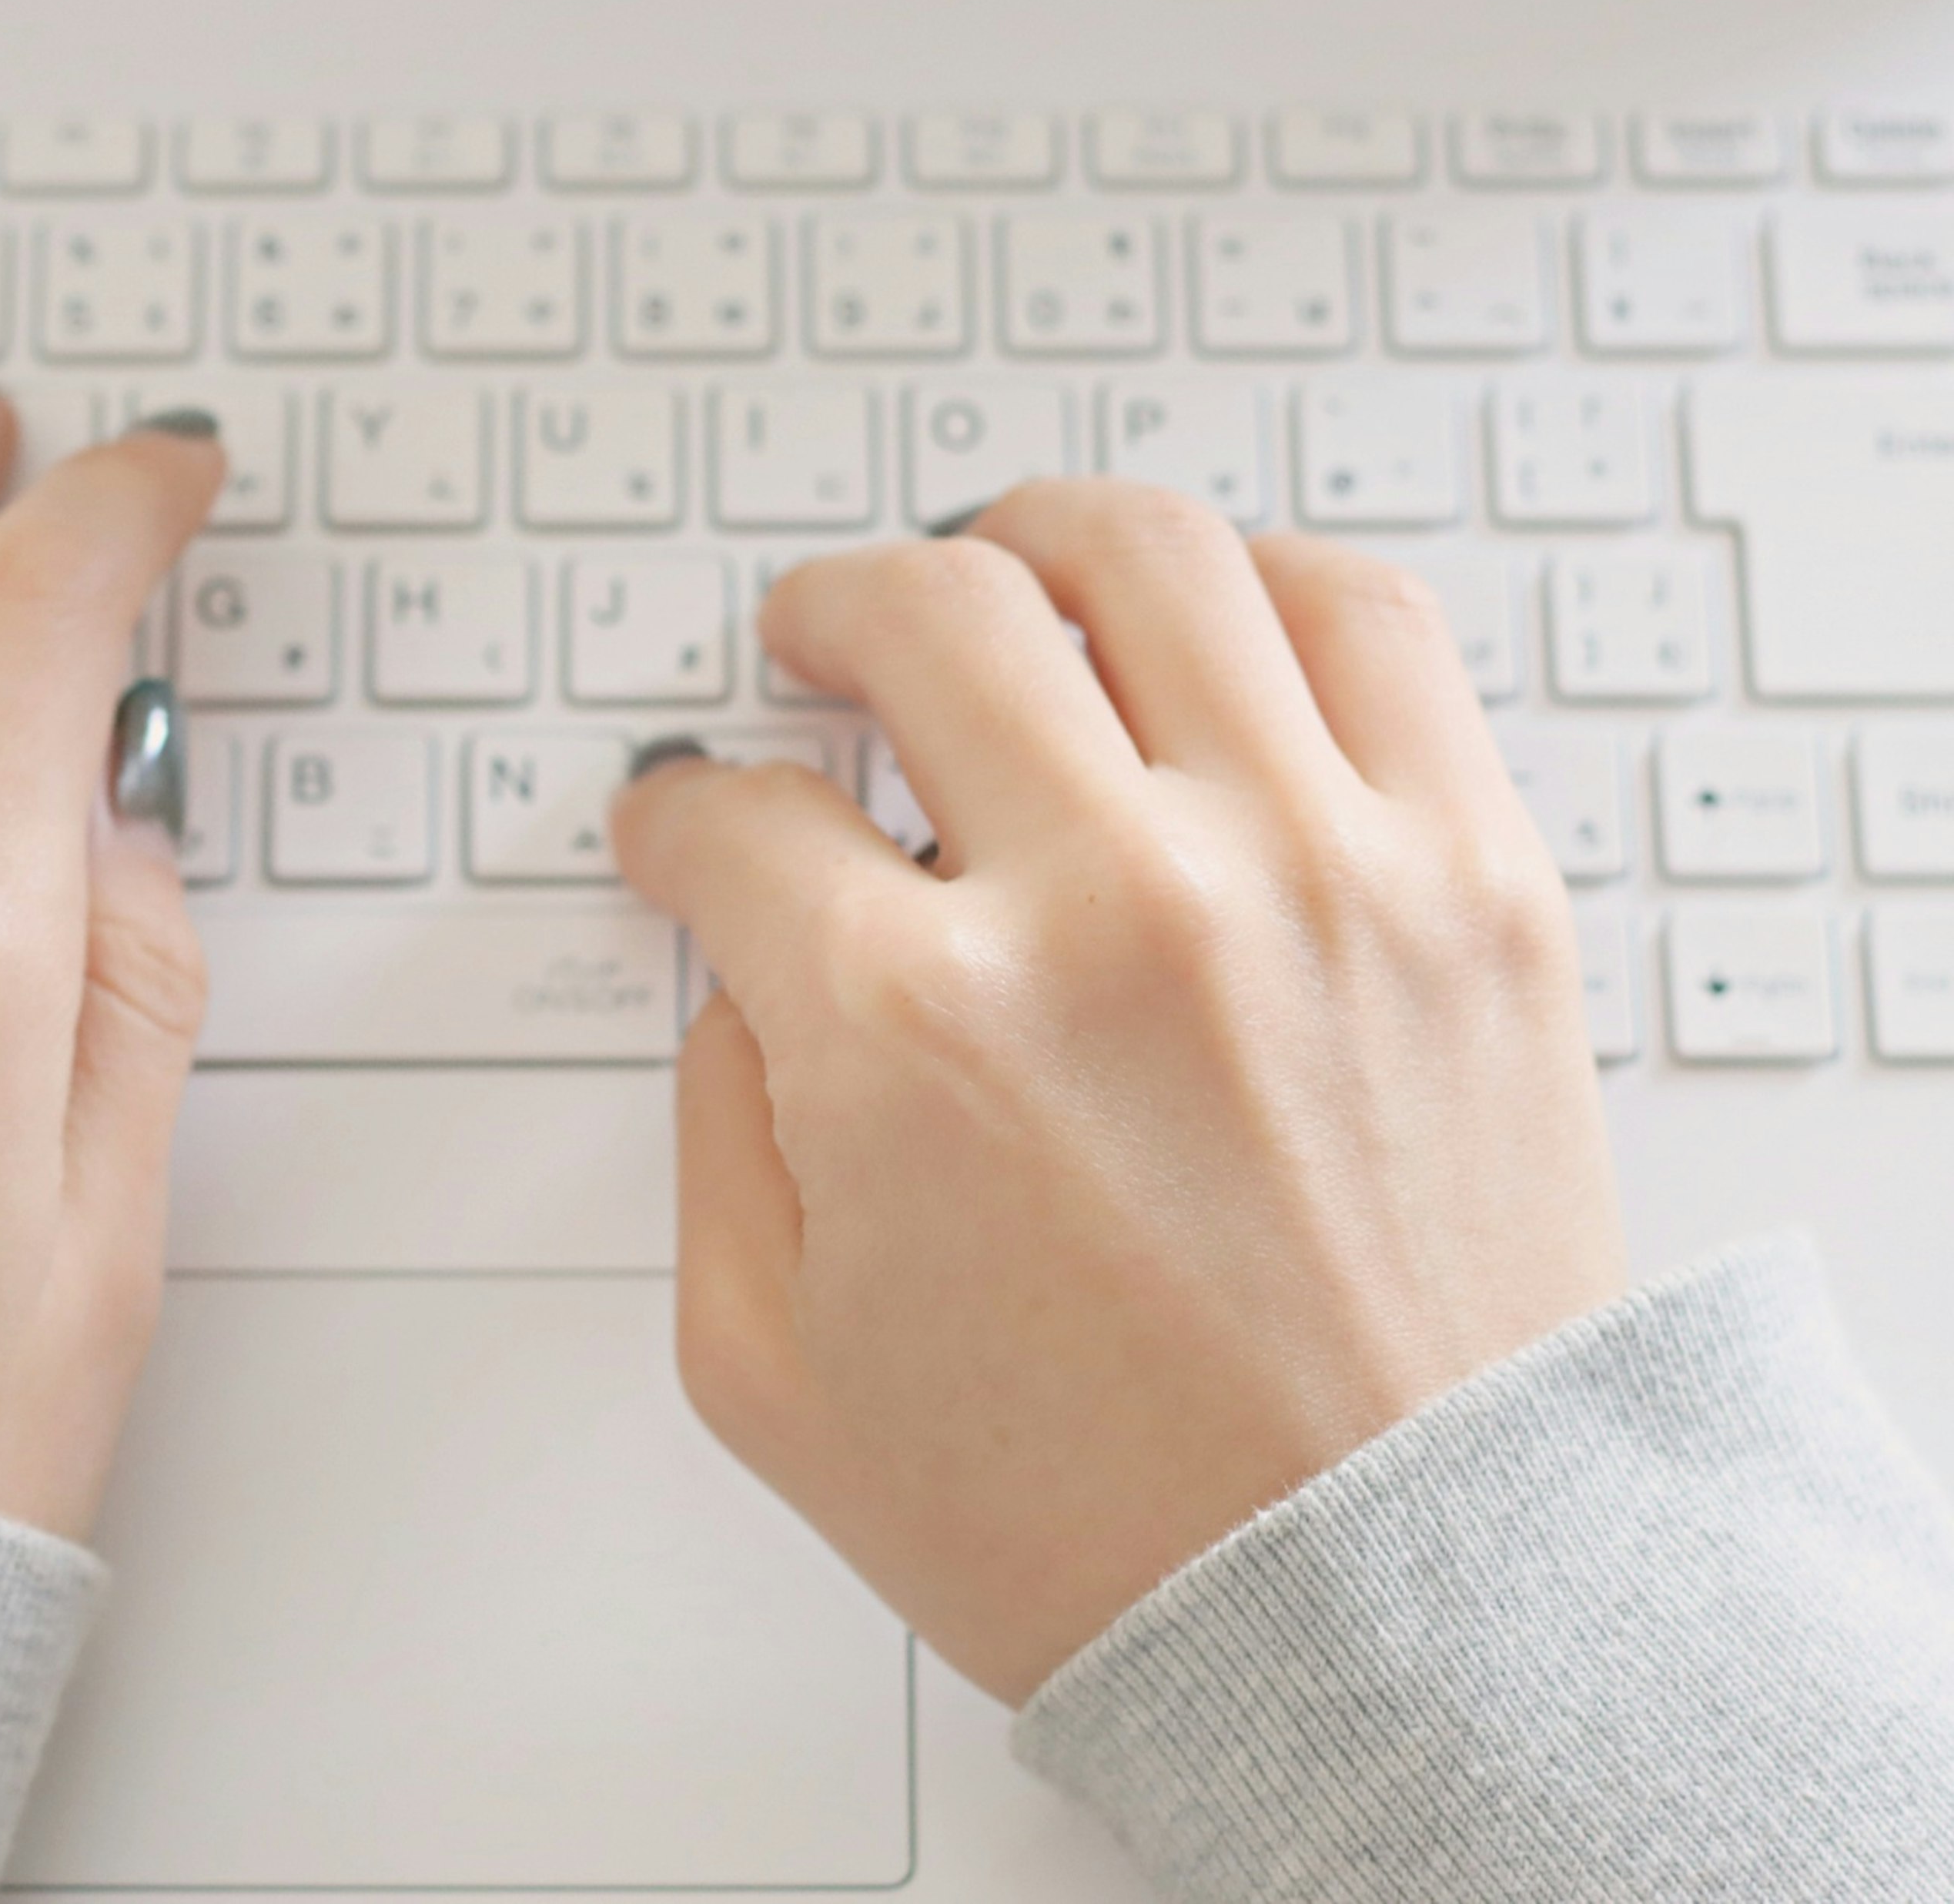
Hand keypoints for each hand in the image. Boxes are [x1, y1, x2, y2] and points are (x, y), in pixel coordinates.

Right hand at [611, 479, 1624, 1703]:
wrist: (1385, 1612)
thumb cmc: (1099, 1522)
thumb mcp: (774, 1370)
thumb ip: (713, 1134)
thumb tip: (743, 972)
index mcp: (913, 1036)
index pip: (736, 818)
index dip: (682, 814)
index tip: (694, 823)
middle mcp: (1111, 909)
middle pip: (919, 613)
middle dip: (823, 610)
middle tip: (812, 643)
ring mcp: (1310, 870)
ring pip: (1143, 555)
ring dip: (1026, 540)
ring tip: (998, 570)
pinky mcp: (1469, 880)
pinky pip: (1367, 618)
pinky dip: (1262, 578)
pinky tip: (1205, 619)